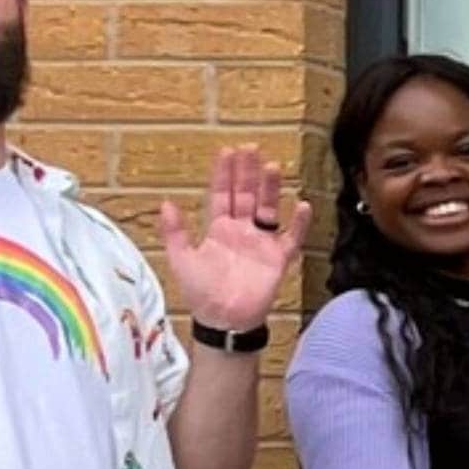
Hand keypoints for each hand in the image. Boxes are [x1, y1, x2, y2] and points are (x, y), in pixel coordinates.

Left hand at [157, 145, 304, 335]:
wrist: (223, 320)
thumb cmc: (201, 292)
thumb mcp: (180, 259)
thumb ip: (174, 231)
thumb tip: (166, 203)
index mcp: (218, 229)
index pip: (222, 194)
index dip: (224, 174)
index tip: (227, 152)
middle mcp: (241, 231)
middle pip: (246, 195)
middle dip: (247, 172)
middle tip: (251, 148)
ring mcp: (261, 243)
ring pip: (267, 208)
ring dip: (270, 189)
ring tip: (272, 167)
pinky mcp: (278, 258)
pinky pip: (291, 237)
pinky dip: (298, 223)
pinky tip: (301, 205)